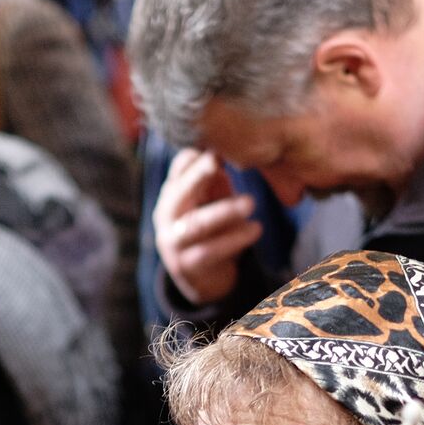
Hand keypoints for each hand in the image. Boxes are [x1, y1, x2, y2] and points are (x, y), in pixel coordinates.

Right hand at [153, 149, 261, 306]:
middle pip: (179, 192)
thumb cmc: (211, 229)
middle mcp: (167, 215)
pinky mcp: (187, 265)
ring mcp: (174, 241)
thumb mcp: (211, 200)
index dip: (193, 157)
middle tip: (218, 161)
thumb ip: (215, 180)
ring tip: (250, 202)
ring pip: (197, 224)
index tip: (214, 146)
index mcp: (172, 194)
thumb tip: (229, 151)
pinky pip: (211, 251)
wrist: (202, 278)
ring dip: (224, 211)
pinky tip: (256, 229)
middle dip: (198, 175)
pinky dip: (235, 239)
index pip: (178, 169)